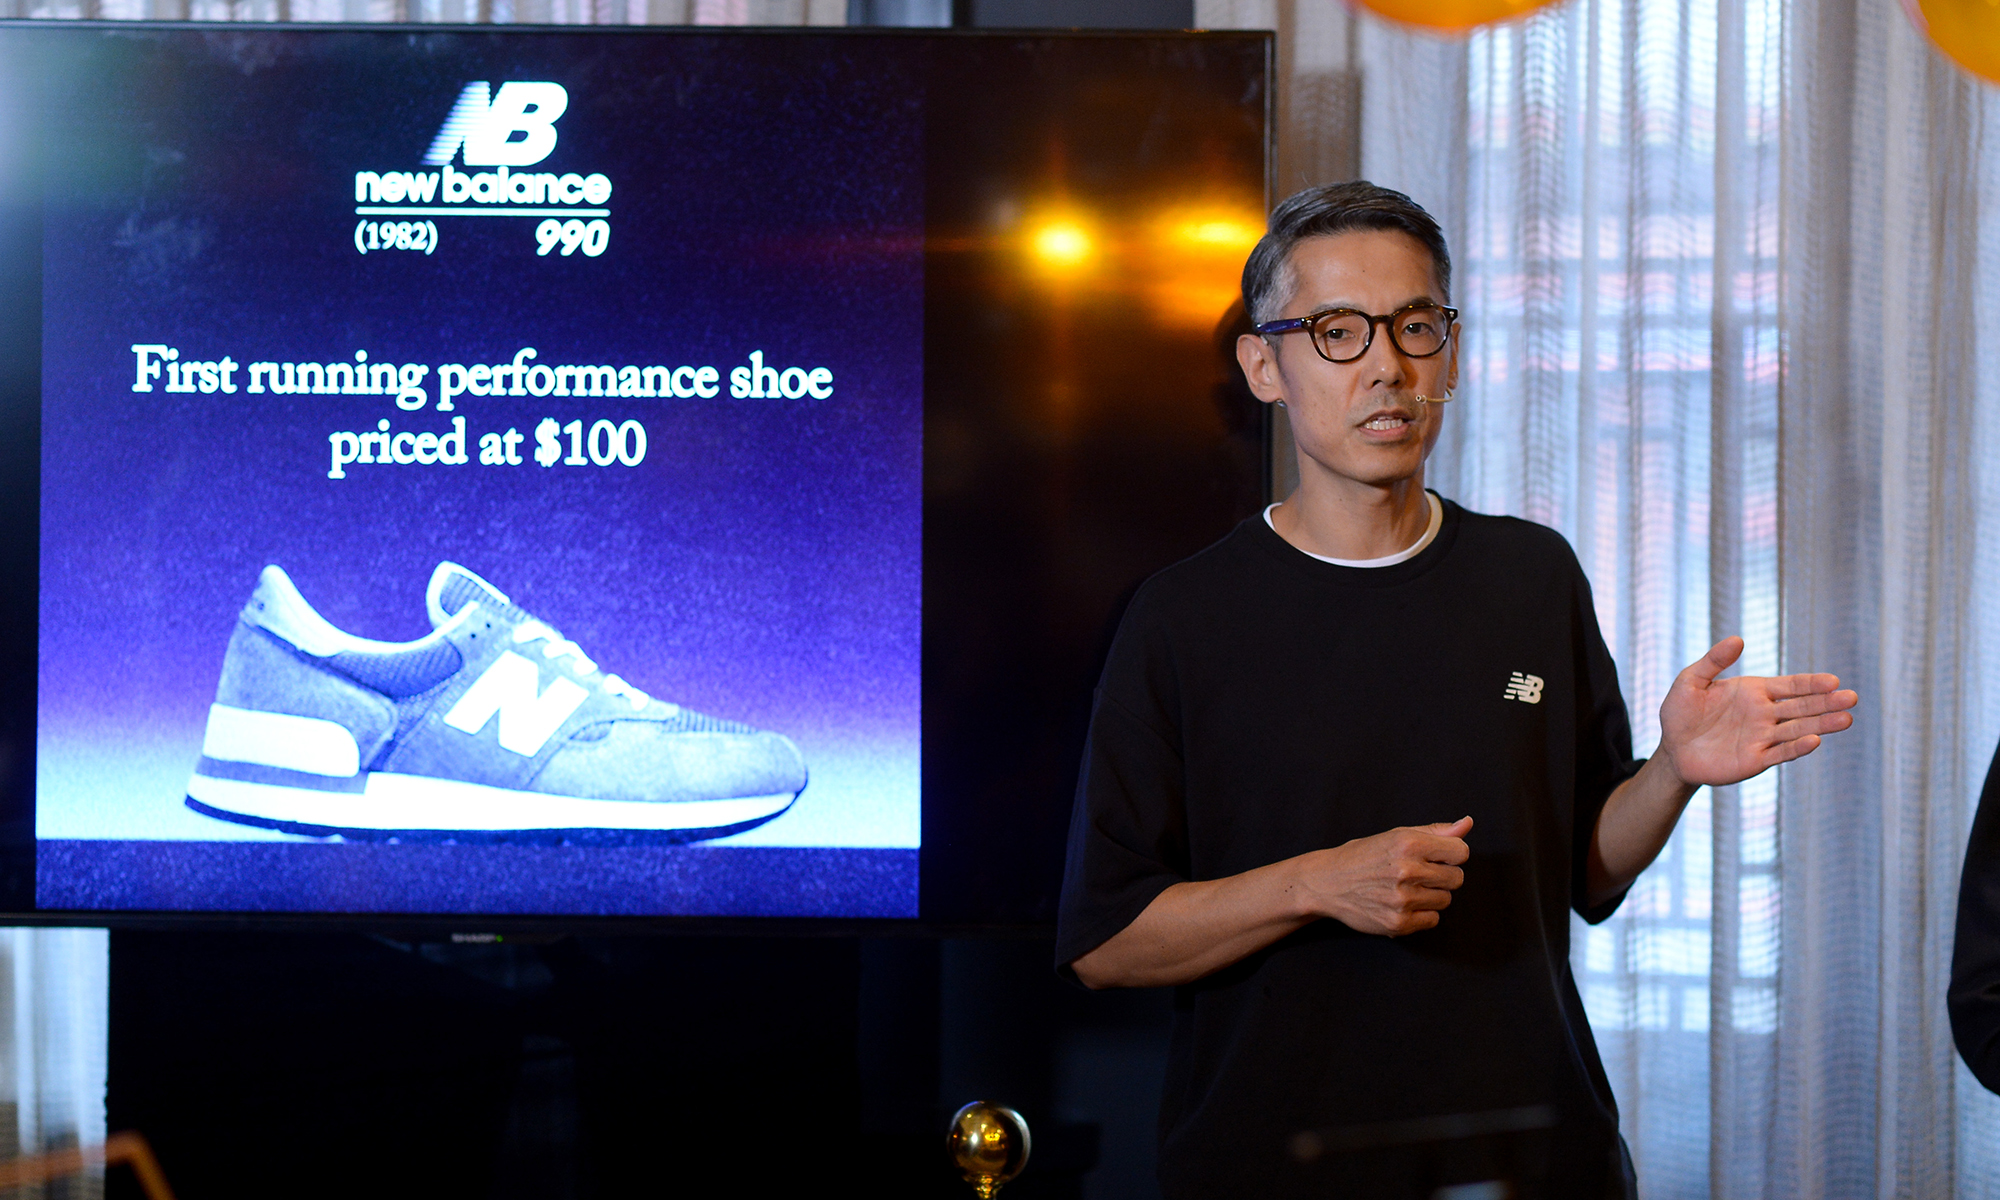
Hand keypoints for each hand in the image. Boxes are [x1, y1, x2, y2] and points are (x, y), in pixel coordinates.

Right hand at [1301, 817, 1472, 936]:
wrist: (1328, 883)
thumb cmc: (1365, 855)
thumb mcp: (1396, 835)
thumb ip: (1435, 831)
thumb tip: (1468, 824)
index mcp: (1408, 843)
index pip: (1461, 852)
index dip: (1450, 854)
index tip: (1434, 856)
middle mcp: (1406, 871)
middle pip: (1457, 878)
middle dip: (1442, 875)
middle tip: (1417, 873)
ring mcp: (1402, 899)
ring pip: (1446, 900)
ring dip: (1431, 895)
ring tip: (1406, 888)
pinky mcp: (1398, 923)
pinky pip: (1433, 919)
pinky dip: (1422, 913)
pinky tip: (1401, 904)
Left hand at [1658, 637, 1858, 788]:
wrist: (1672, 749)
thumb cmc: (1680, 712)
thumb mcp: (1691, 681)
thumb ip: (1713, 661)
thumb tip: (1737, 639)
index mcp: (1754, 692)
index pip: (1790, 686)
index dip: (1811, 683)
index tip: (1833, 681)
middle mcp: (1765, 714)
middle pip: (1802, 707)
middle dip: (1827, 702)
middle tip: (1852, 698)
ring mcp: (1762, 737)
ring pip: (1798, 729)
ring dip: (1822, 725)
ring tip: (1846, 719)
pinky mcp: (1755, 760)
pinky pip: (1780, 753)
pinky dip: (1796, 748)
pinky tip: (1815, 741)